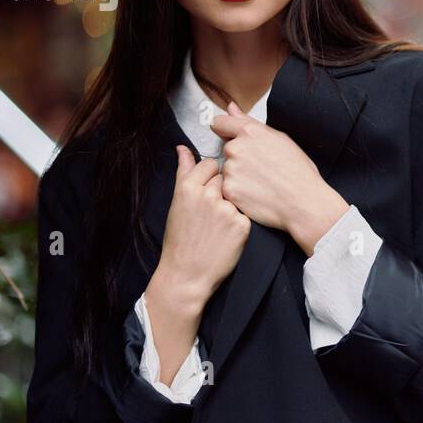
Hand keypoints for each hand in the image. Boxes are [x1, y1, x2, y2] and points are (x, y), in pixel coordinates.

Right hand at [147, 147, 249, 378]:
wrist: (188, 274)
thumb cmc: (180, 239)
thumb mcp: (176, 203)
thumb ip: (183, 172)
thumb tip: (182, 148)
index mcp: (188, 188)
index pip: (209, 164)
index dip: (210, 176)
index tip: (206, 188)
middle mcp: (208, 196)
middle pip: (226, 176)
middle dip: (222, 188)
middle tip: (211, 210)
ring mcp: (226, 210)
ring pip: (237, 194)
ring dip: (232, 203)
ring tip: (217, 224)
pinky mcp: (242, 224)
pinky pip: (246, 212)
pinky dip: (240, 220)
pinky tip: (226, 234)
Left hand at [210, 101, 347, 255]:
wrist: (304, 203)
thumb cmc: (298, 171)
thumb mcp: (280, 139)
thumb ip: (249, 122)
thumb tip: (231, 108)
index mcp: (250, 132)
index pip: (219, 123)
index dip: (226, 131)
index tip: (232, 138)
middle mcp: (236, 148)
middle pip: (227, 149)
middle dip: (239, 156)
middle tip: (262, 168)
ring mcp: (231, 170)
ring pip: (228, 169)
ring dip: (239, 175)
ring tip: (262, 182)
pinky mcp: (229, 190)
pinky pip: (228, 188)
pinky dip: (239, 191)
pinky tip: (257, 193)